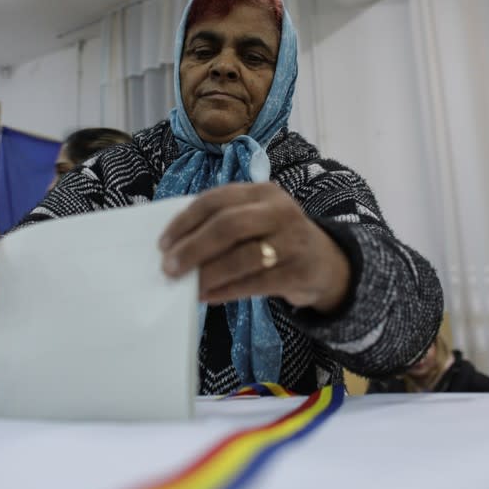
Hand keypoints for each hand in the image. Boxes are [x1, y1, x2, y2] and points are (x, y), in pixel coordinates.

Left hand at [159, 183, 350, 312]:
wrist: (326, 263)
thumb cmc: (275, 239)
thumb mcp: (254, 220)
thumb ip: (221, 224)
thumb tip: (174, 247)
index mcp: (261, 192)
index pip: (216, 200)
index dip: (185, 221)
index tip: (163, 243)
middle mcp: (279, 211)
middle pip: (228, 225)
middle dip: (193, 248)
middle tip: (169, 268)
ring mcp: (293, 241)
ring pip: (243, 257)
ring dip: (208, 273)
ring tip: (188, 286)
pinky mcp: (299, 272)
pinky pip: (256, 283)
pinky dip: (227, 291)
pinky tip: (208, 297)